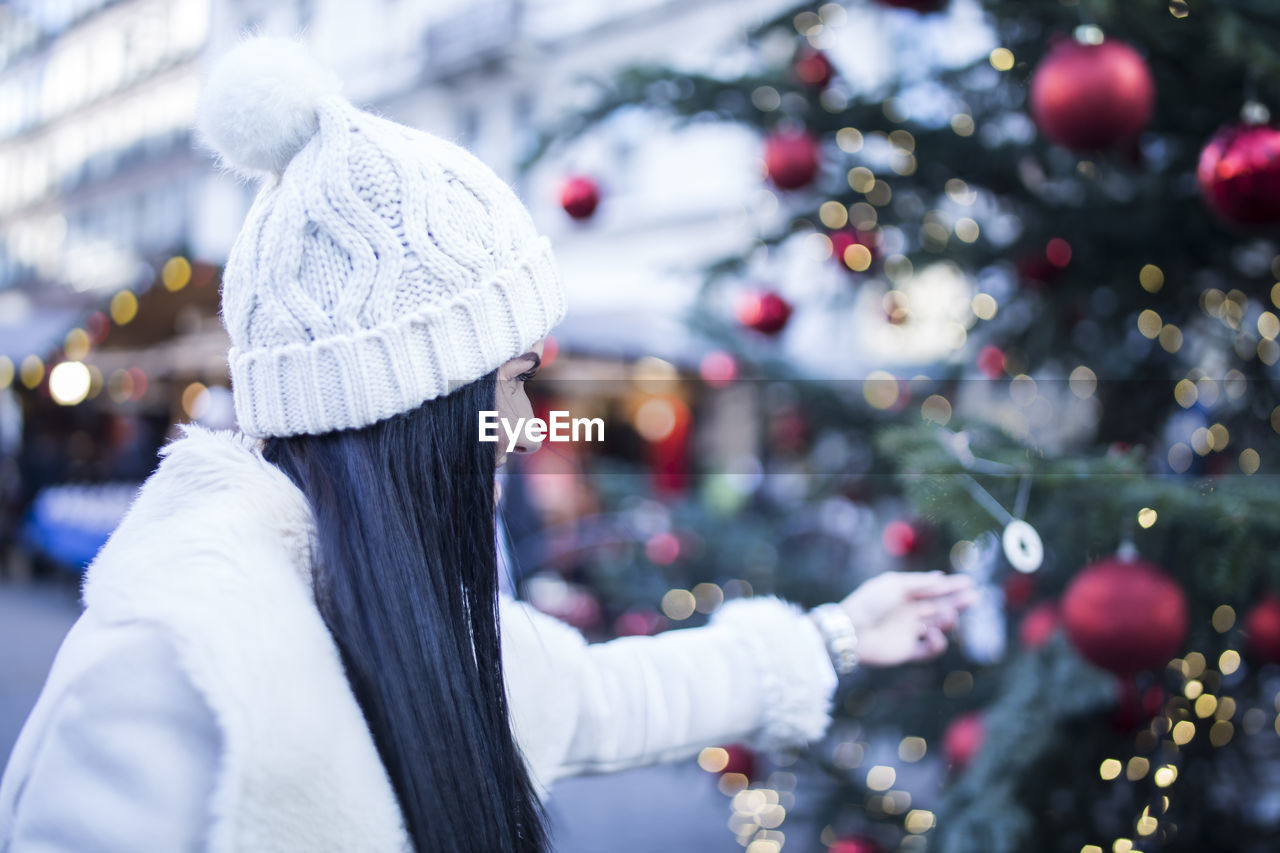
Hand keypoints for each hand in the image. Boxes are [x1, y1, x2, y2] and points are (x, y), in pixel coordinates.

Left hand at [836, 571, 977, 666]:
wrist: (851, 631)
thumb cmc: (870, 603)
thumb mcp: (894, 585)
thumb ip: (919, 583)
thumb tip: (940, 577)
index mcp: (905, 595)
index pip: (933, 590)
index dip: (952, 586)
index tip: (969, 582)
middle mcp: (909, 613)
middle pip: (940, 607)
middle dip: (958, 602)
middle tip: (975, 597)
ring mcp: (908, 632)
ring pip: (938, 627)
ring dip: (948, 621)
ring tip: (950, 614)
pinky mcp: (907, 651)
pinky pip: (929, 650)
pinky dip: (937, 643)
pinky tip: (933, 633)